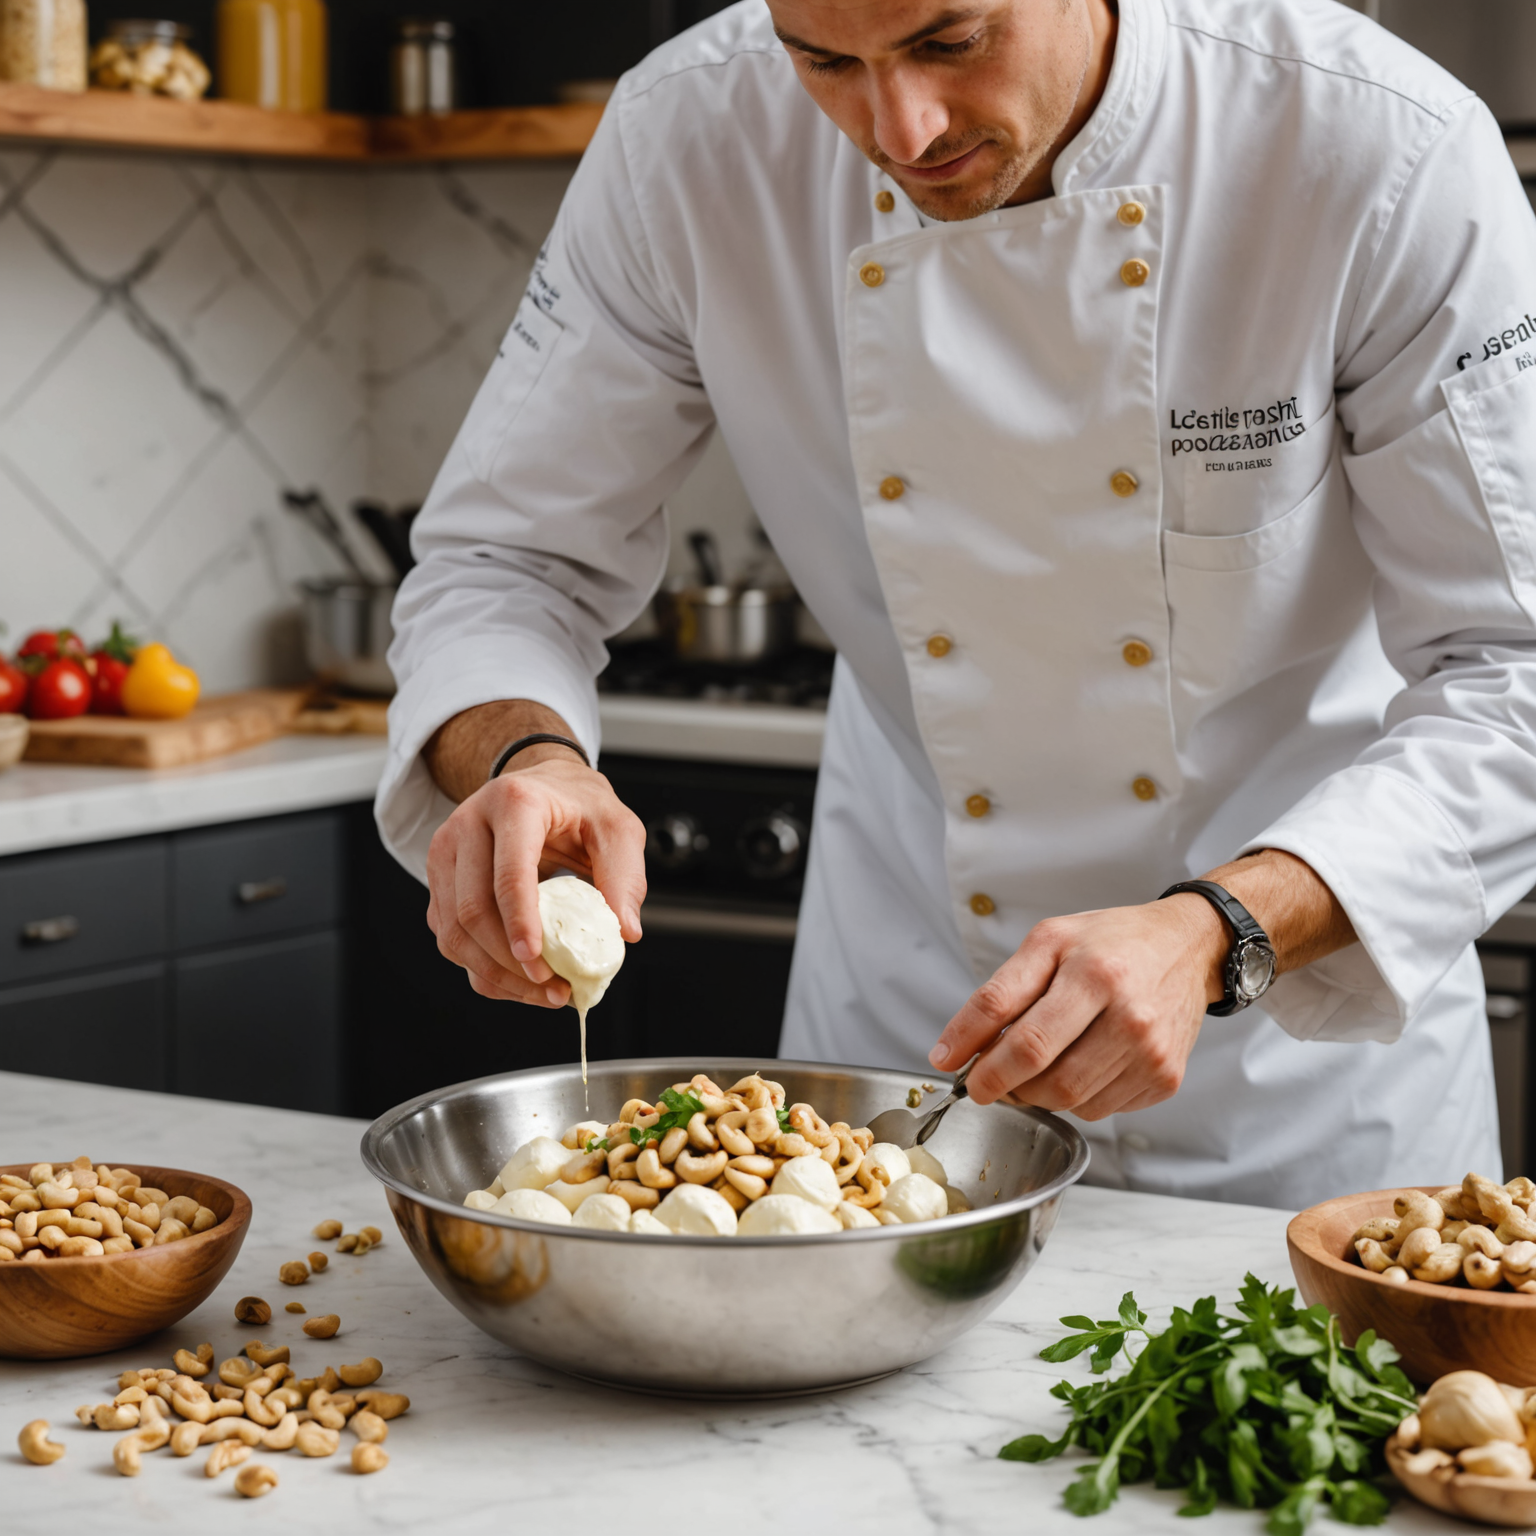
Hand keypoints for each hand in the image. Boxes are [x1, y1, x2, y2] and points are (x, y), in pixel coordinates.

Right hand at [424, 736, 645, 1007]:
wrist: (545, 786)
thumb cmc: (580, 807)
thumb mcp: (618, 829)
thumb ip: (625, 877)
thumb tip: (625, 931)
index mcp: (514, 803)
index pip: (508, 872)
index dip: (520, 922)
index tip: (537, 962)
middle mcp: (468, 825)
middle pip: (473, 910)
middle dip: (509, 961)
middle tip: (554, 988)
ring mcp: (446, 855)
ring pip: (453, 932)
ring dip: (495, 974)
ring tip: (542, 992)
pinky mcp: (440, 882)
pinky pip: (450, 938)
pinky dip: (483, 970)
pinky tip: (519, 981)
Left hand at [930, 898, 1225, 1118]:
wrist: (1187, 947)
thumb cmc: (1111, 942)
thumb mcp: (1046, 943)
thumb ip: (995, 997)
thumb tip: (949, 1052)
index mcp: (1095, 976)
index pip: (1028, 1042)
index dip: (986, 1069)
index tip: (963, 1076)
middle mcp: (1131, 1018)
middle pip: (1050, 1081)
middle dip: (1008, 1085)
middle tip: (994, 1074)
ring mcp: (1152, 1054)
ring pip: (1073, 1103)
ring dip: (1040, 1092)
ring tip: (1038, 1061)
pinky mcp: (1165, 1079)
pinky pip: (1102, 1110)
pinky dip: (1077, 1096)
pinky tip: (1079, 1061)